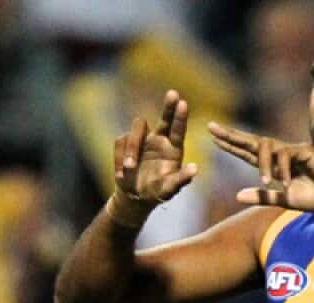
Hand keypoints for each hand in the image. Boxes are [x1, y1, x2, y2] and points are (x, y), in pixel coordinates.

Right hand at [113, 90, 199, 211]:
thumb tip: (195, 169)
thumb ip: (181, 180)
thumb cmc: (156, 193)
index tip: (183, 103)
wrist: (134, 197)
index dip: (180, 116)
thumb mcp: (169, 190)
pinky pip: (120, 142)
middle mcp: (159, 139)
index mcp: (173, 148)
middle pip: (164, 118)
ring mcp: (142, 140)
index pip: (178, 129)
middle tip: (173, 93)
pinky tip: (122, 174)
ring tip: (130, 168)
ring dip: (132, 149)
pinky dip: (119, 158)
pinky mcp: (125, 144)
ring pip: (136, 130)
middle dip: (168, 106)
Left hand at [209, 122, 313, 211]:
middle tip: (211, 127)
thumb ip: (263, 197)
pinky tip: (286, 184)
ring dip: (264, 165)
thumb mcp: (285, 200)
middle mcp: (281, 154)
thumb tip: (236, 196)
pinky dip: (284, 170)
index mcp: (275, 165)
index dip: (231, 145)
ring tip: (266, 182)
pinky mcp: (306, 151)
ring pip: (268, 148)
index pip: (248, 152)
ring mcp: (293, 150)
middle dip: (231, 136)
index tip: (213, 138)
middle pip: (252, 141)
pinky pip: (287, 156)